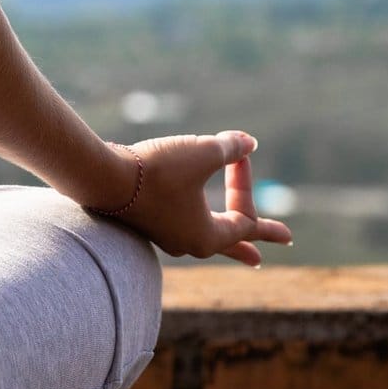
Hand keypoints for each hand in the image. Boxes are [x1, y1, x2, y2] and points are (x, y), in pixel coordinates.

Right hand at [110, 131, 292, 265]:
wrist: (102, 177)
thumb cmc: (158, 170)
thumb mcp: (203, 153)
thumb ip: (231, 149)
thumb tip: (248, 143)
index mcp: (207, 237)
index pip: (245, 218)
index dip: (247, 184)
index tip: (240, 154)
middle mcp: (188, 243)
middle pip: (233, 241)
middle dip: (257, 240)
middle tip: (285, 240)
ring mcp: (168, 235)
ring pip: (207, 234)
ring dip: (229, 234)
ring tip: (245, 245)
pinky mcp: (151, 221)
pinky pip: (185, 223)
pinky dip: (201, 220)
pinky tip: (197, 220)